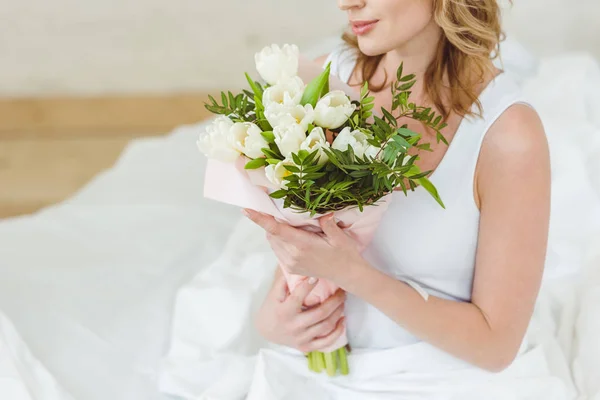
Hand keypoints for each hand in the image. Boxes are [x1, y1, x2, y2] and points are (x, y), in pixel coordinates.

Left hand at [243, 210, 363, 282]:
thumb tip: (323, 212)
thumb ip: (328, 224)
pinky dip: (279, 240)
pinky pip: (278, 250)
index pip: (276, 229)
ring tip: (288, 224)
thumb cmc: (345, 254)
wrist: (347, 275)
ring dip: (274, 231)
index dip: (259, 219)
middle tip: (276, 209)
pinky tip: (292, 237)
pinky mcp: (291, 268)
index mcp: (303, 245)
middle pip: (271, 233)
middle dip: (270, 221)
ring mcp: (290, 263)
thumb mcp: (340, 237)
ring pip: (273, 242)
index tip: (246, 210)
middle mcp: (293, 255)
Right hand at [255, 270, 346, 352]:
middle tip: (342, 290)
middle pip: (319, 313)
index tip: (316, 276)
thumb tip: (296, 263)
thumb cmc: (272, 307)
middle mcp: (293, 326)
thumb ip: (284, 280)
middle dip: (334, 300)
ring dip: (338, 312)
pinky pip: (326, 342)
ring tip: (343, 301)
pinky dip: (337, 332)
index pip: (297, 297)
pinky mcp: (306, 346)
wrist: (266, 330)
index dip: (307, 286)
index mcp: (284, 312)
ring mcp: (301, 338)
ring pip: (326, 326)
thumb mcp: (274, 293)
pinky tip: (342, 320)